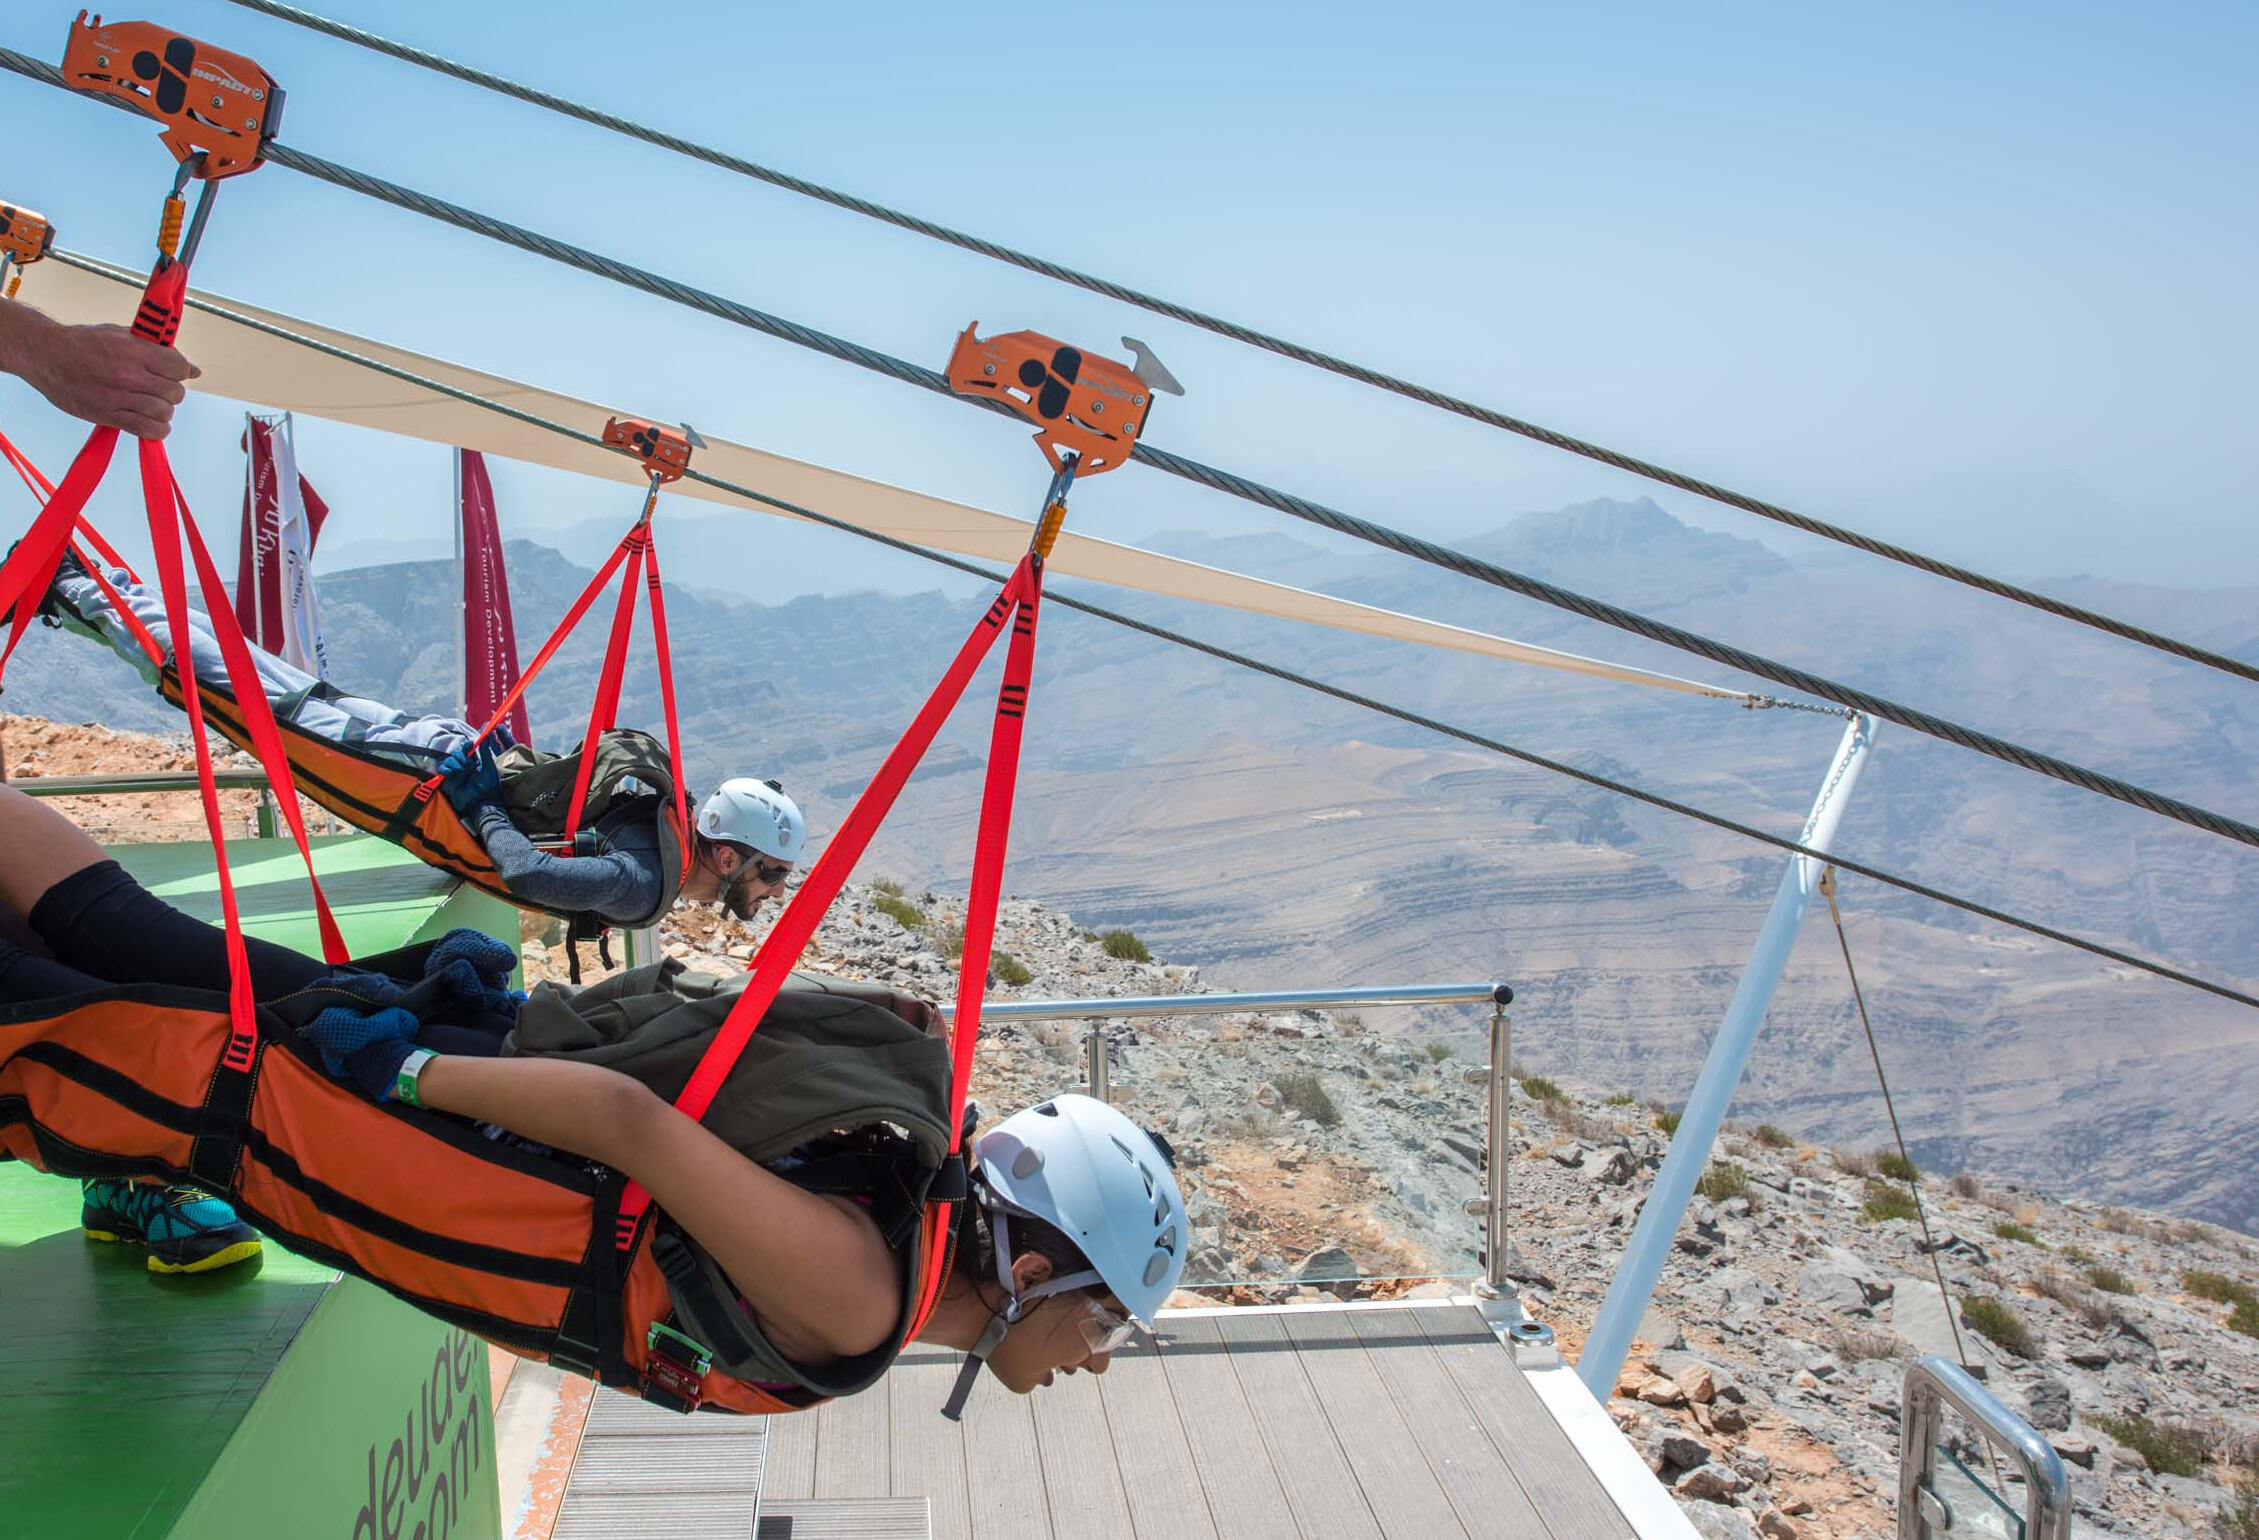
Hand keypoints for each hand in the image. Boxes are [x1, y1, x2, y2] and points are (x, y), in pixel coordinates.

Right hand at [2, 306, 200, 439]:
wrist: (46, 354)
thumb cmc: (84, 342)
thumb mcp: (122, 335)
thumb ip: (158, 350)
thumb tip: (194, 370)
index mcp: (135, 350)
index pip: (179, 368)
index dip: (179, 371)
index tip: (170, 371)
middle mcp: (129, 374)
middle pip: (174, 393)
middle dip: (170, 391)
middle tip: (157, 387)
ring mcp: (118, 396)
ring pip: (164, 412)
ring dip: (163, 410)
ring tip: (151, 403)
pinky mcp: (107, 415)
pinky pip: (146, 429)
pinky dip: (156, 429)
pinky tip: (152, 422)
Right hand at [438, 742, 502, 814]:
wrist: (481, 802)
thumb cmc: (488, 786)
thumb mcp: (489, 766)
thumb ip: (486, 751)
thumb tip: (487, 734)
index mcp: (475, 761)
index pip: (467, 749)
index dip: (467, 745)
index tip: (470, 744)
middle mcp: (465, 765)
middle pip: (457, 753)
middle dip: (460, 755)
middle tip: (466, 763)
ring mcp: (456, 772)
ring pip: (449, 760)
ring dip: (454, 762)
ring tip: (461, 770)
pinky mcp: (449, 779)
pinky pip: (443, 769)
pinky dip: (446, 769)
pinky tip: (453, 773)